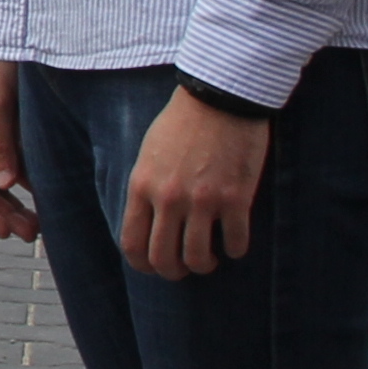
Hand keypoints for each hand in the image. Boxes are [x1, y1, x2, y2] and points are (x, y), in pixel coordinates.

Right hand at [0, 59, 35, 238]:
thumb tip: (5, 185)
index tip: (5, 232)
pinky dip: (27, 186)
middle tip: (32, 235)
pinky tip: (47, 197)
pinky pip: (14, 168)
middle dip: (4, 216)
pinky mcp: (8, 135)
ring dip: (15, 207)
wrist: (5, 34)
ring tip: (40, 226)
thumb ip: (0, 143)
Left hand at [119, 89, 268, 279]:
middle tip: (185, 267)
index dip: (143, 265)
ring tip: (211, 257)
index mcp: (142, 187)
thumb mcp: (149, 153)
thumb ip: (146, 189)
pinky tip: (235, 242)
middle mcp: (169, 198)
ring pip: (198, 258)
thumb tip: (148, 222)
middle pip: (163, 259)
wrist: (221, 96)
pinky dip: (235, 249)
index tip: (155, 266)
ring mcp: (203, 200)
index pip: (132, 244)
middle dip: (173, 272)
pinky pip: (235, 243)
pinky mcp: (235, 198)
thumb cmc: (183, 121)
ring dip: (205, 264)